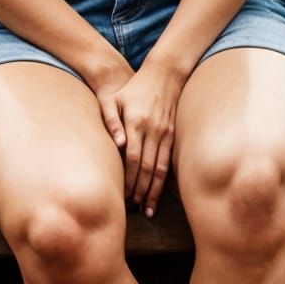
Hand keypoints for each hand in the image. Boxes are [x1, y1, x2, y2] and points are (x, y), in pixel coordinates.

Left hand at [110, 54, 186, 216]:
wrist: (164, 74)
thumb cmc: (132, 88)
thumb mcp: (114, 99)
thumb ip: (110, 120)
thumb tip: (117, 145)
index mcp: (136, 123)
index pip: (133, 159)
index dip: (129, 180)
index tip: (123, 196)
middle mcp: (153, 130)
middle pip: (147, 168)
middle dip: (140, 191)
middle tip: (134, 209)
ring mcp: (166, 133)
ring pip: (160, 168)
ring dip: (154, 190)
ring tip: (148, 209)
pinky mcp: (173, 135)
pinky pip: (169, 162)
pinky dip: (164, 180)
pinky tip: (159, 192)